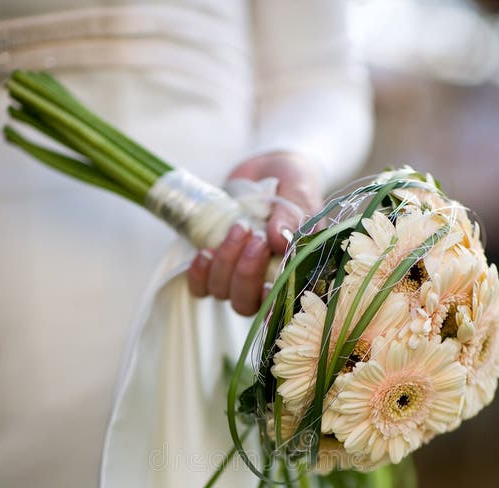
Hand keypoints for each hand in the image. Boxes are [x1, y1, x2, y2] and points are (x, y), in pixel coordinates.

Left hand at [187, 151, 322, 315]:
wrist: (269, 168)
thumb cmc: (292, 183)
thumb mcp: (299, 192)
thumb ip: (294, 216)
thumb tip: (281, 240)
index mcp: (295, 274)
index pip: (283, 307)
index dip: (272, 305)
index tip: (270, 286)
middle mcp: (266, 283)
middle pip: (247, 304)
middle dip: (246, 273)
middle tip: (254, 237)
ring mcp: (238, 277)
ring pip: (223, 292)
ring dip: (225, 263)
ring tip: (238, 227)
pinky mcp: (215, 268)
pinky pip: (200, 287)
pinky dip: (199, 273)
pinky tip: (205, 252)